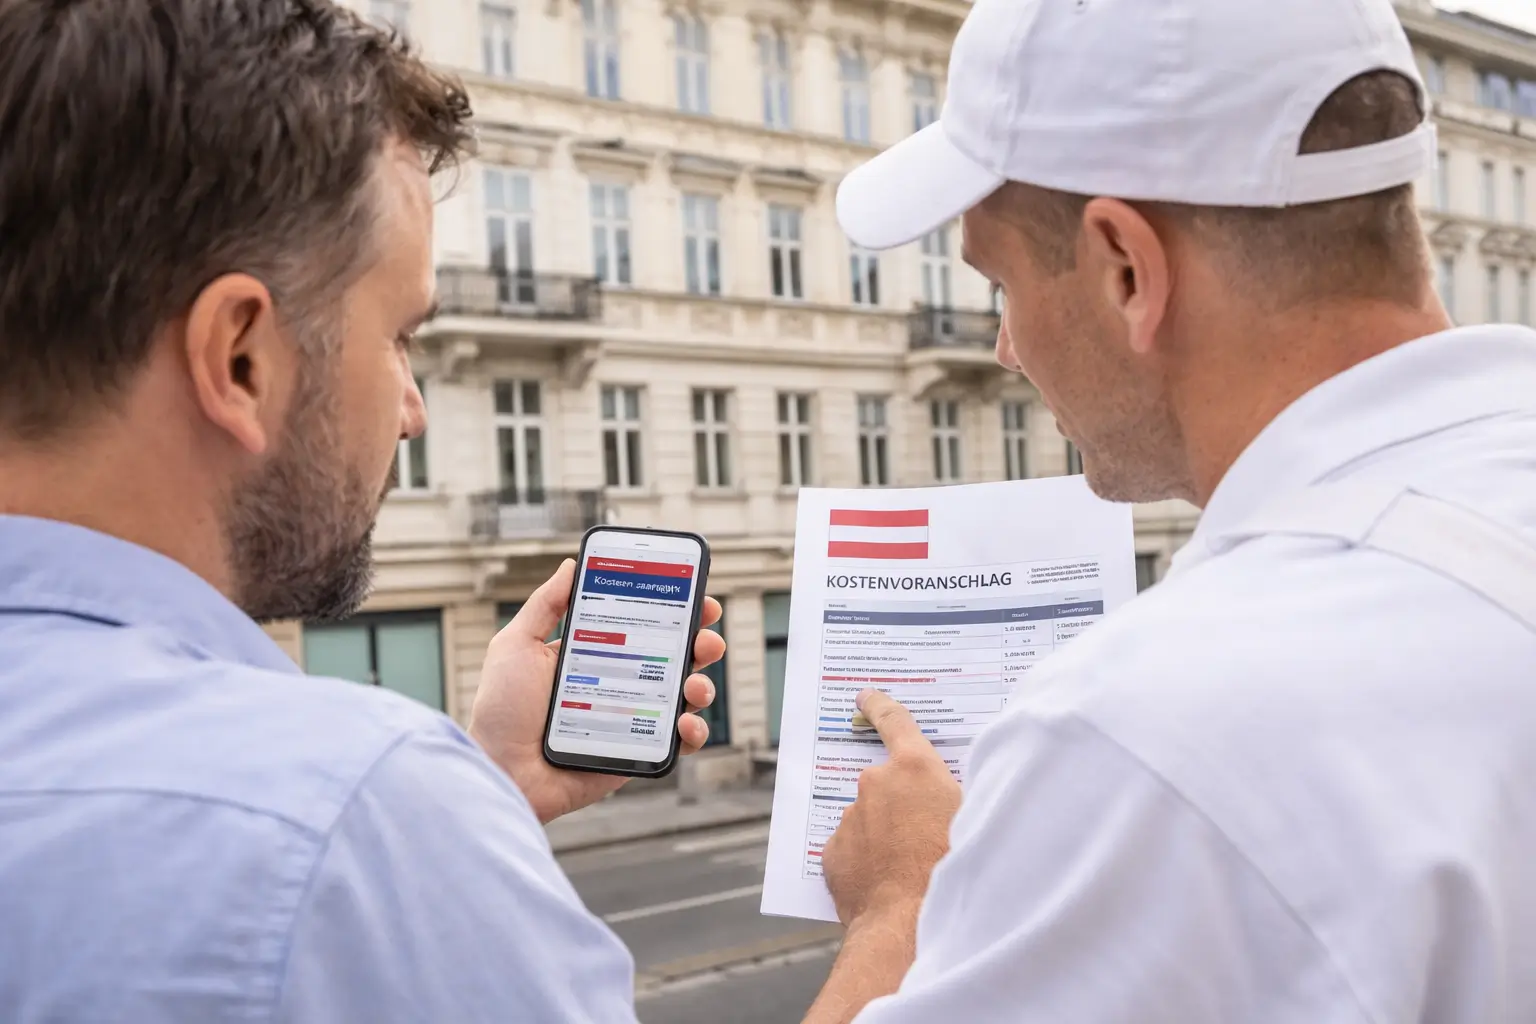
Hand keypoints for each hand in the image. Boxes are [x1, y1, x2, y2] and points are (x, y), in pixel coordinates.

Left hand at [468, 558, 725, 823]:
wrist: (502, 772)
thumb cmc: (501, 712)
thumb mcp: (516, 646)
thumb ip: (545, 605)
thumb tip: (571, 565)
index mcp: (595, 653)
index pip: (644, 625)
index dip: (674, 609)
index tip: (696, 594)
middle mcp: (620, 682)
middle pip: (675, 656)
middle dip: (701, 642)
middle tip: (707, 638)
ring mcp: (632, 717)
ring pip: (685, 696)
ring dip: (703, 685)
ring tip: (694, 685)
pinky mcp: (638, 752)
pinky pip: (678, 741)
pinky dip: (694, 732)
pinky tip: (685, 724)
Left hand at [821, 689, 961, 927]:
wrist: (910, 924)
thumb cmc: (953, 870)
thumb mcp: (970, 818)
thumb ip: (950, 793)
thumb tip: (941, 792)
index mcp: (914, 767)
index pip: (894, 720)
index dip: (880, 705)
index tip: (865, 696)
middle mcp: (875, 784)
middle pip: (887, 782)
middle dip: (900, 801)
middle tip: (922, 831)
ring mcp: (850, 817)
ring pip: (868, 817)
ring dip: (883, 832)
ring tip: (909, 867)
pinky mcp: (832, 851)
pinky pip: (851, 847)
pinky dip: (865, 858)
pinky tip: (886, 882)